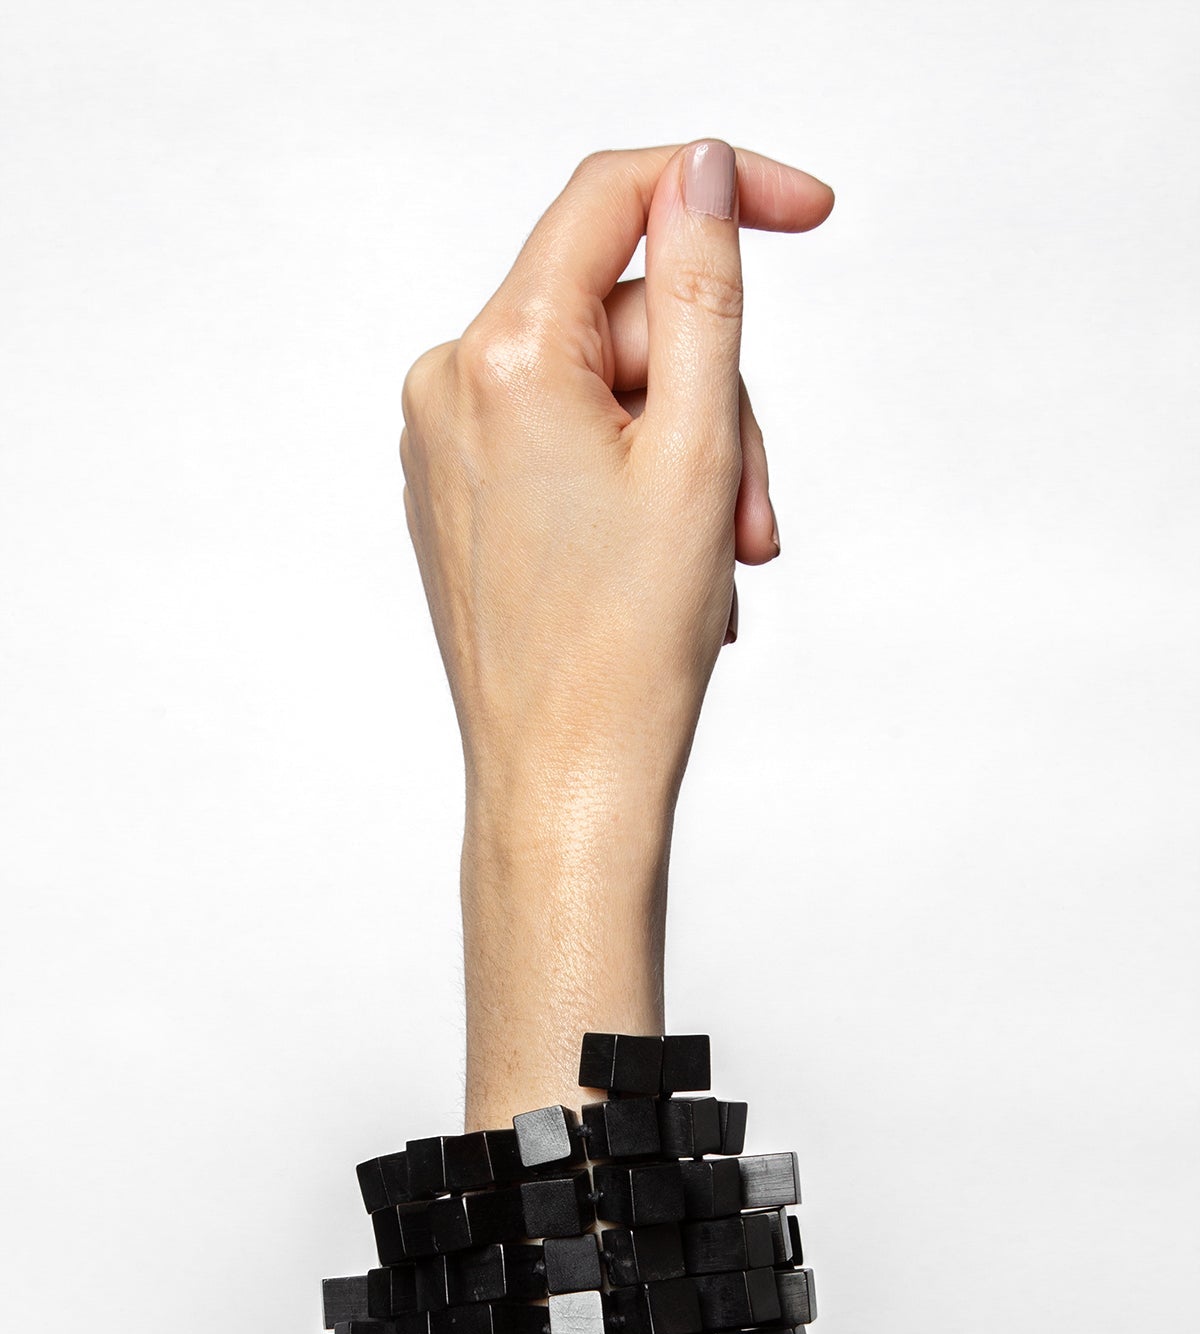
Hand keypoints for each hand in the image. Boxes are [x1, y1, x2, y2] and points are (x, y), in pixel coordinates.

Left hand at [400, 140, 833, 812]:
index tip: (808, 214)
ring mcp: (443, 444)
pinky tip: (665, 564)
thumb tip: (700, 173)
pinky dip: (632, 482)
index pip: (614, 199)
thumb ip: (705, 292)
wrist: (562, 786)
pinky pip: (565, 441)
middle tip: (753, 514)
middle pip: (624, 319)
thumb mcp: (698, 449)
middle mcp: (448, 385)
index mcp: (502, 357)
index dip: (719, 187)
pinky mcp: (457, 493)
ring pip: (605, 388)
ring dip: (685, 457)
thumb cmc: (626, 648)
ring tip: (718, 559)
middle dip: (714, 400)